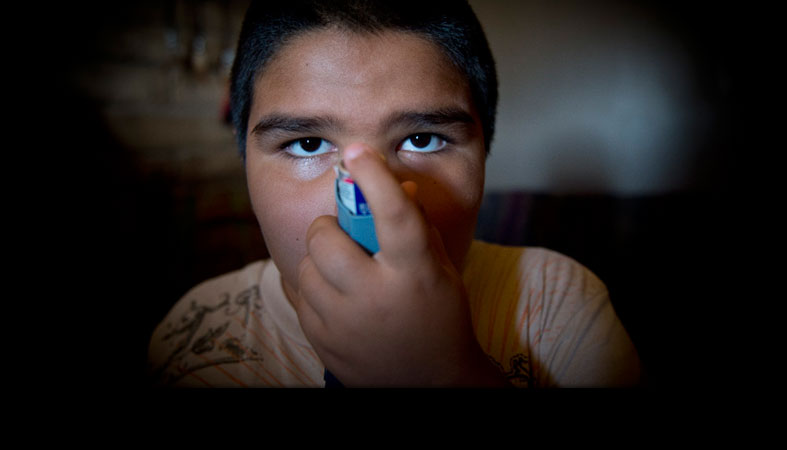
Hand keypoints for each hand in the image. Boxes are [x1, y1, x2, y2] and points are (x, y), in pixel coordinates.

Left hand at [292, 143, 505, 386]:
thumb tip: (394, 187)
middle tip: (345, 236)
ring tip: (345, 272)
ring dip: (322, 260)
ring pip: (308, 266)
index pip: (395, 216)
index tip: (357, 151)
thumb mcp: (440, 270)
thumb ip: (416, 229)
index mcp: (415, 274)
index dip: (375, 178)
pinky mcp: (324, 340)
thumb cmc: (441, 317)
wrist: (430, 384)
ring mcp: (346, 322)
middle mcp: (377, 296)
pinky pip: (302, 295)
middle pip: (326, 239)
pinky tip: (338, 298)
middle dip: (331, 228)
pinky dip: (316, 288)